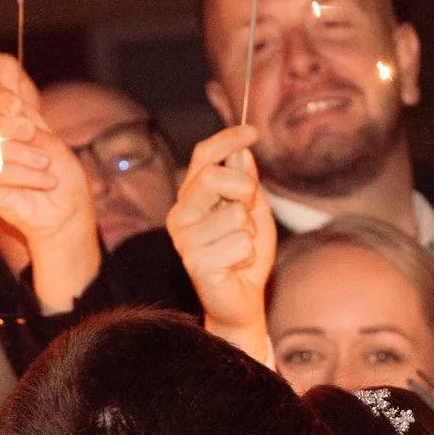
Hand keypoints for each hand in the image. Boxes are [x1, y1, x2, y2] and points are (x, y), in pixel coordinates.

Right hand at [166, 126, 275, 361]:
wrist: (240, 302)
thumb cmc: (244, 256)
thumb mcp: (253, 212)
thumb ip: (246, 183)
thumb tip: (241, 152)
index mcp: (191, 197)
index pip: (203, 156)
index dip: (227, 139)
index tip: (252, 132)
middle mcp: (180, 215)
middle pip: (213, 177)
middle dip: (244, 190)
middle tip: (248, 213)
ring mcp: (184, 240)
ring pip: (235, 215)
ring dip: (250, 233)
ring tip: (240, 250)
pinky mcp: (195, 263)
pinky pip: (240, 244)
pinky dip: (248, 255)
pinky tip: (236, 266)